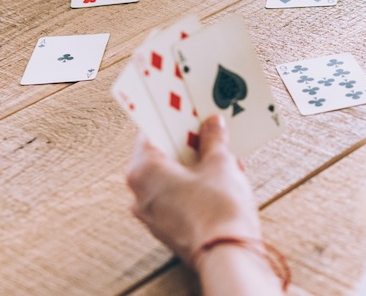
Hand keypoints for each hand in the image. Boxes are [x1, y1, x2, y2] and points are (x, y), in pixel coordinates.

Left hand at [125, 116, 261, 263]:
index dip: (173, 118)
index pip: (151, 131)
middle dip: (186, 142)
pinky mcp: (167, 229)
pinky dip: (193, 185)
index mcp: (143, 170)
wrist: (227, 255)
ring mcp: (151, 214)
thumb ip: (213, 140)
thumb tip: (212, 125)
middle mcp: (139, 193)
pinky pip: (176, 197)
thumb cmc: (218, 209)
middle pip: (160, 155)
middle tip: (208, 129)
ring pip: (169, 177)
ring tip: (221, 155)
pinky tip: (219, 180)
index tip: (189, 109)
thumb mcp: (220, 164)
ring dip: (193, 164)